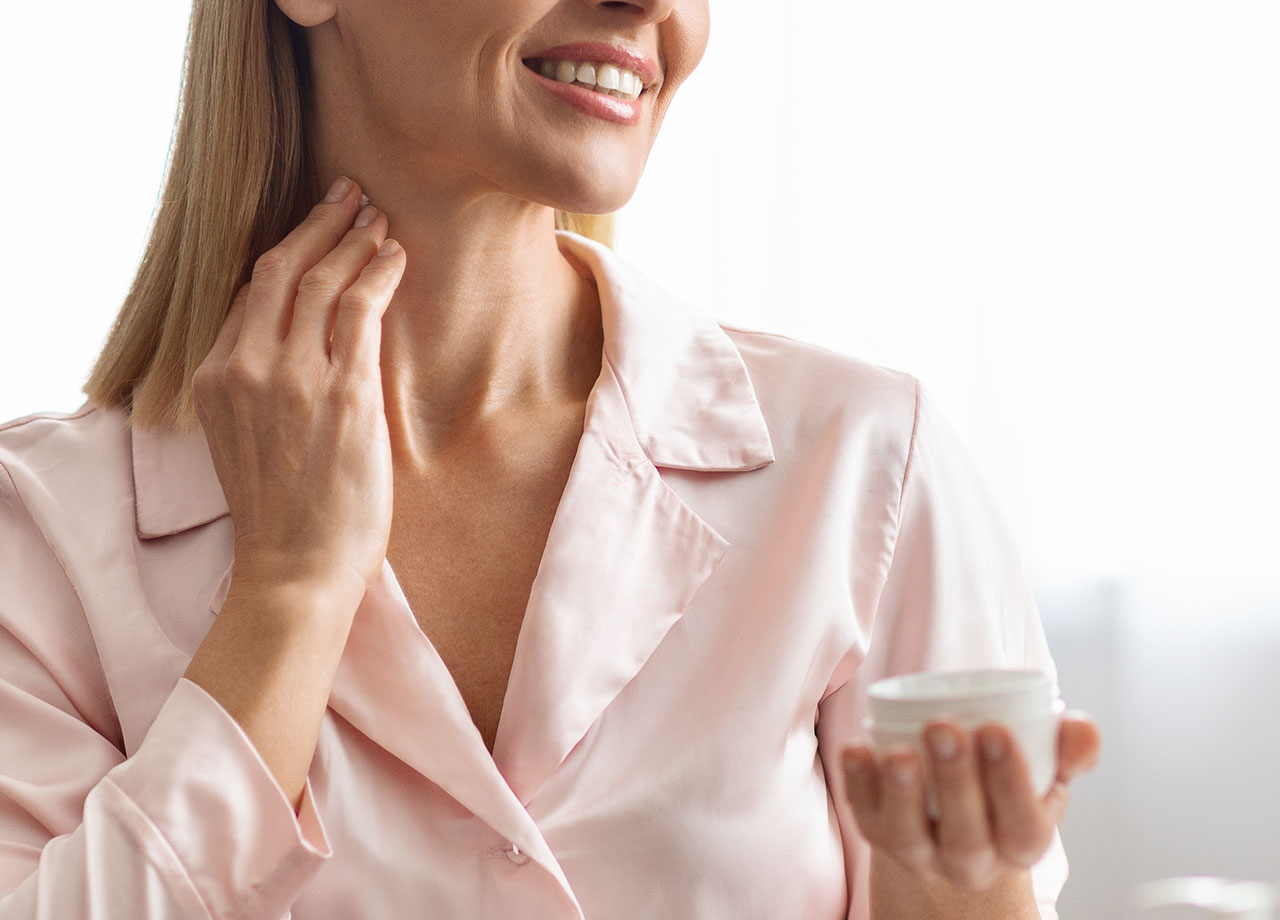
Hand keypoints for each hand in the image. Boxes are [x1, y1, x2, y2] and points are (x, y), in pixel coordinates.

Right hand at [192, 176, 405, 603]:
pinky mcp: (343, 393)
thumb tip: (305, 343)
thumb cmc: (284, 513)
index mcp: (217, 376)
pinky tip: (394, 257)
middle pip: (281, 270)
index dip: (289, 252)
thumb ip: (265, 384)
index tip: (317, 228)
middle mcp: (248, 367)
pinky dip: (378, 275)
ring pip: (321, 281)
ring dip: (353, 239)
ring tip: (378, 218)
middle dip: (319, 223)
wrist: (295, 568)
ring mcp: (293, 378)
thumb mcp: (249, 438)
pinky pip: (360, 311)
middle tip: (349, 195)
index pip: (251, 293)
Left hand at [840, 712, 1100, 891]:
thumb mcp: (1048, 771)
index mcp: (1019, 842)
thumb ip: (1070, 747)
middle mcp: (970, 859)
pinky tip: (857, 750)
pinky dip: (857, 783)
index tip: (997, 730)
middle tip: (944, 728)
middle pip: (966, 836)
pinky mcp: (878, 834)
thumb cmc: (1004, 786)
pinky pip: (865, 816)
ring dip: (902, 792)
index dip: (1010, 781)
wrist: (954, 824)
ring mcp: (919, 852)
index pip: (1023, 825)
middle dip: (955, 781)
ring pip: (909, 835)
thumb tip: (1077, 725)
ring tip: (899, 751)